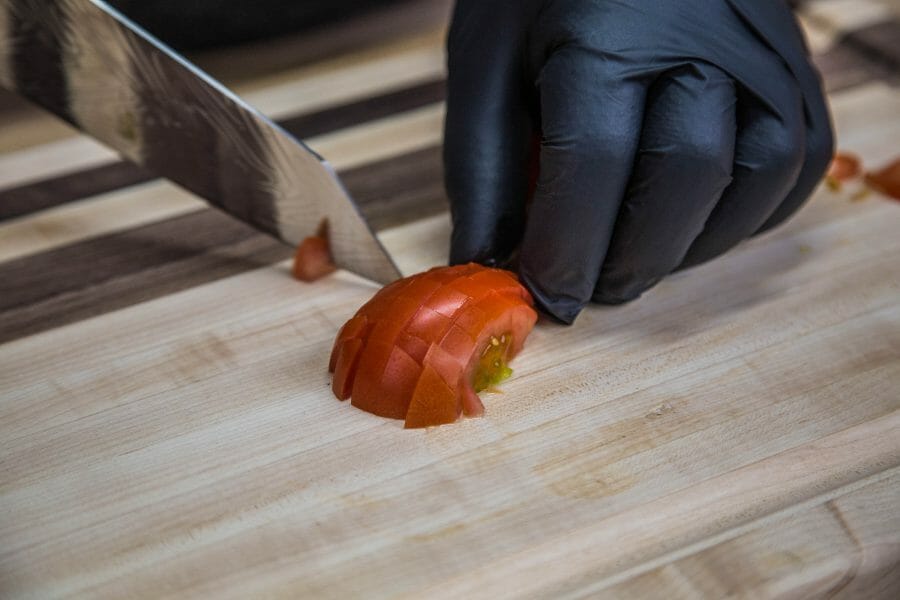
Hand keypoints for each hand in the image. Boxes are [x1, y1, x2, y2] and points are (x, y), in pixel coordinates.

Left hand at [444, 0, 832, 322]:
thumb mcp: (486, 65)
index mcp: (608, 30)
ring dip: (693, 242)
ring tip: (634, 255)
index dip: (569, 248)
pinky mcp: (793, 68)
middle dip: (633, 256)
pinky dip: (745, 214)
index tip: (546, 298)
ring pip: (758, 174)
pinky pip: (795, 162)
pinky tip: (688, 222)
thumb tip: (487, 263)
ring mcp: (763, 49)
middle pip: (688, 173)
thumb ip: (483, 166)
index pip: (596, 162)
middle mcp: (702, 35)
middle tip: (590, 287)